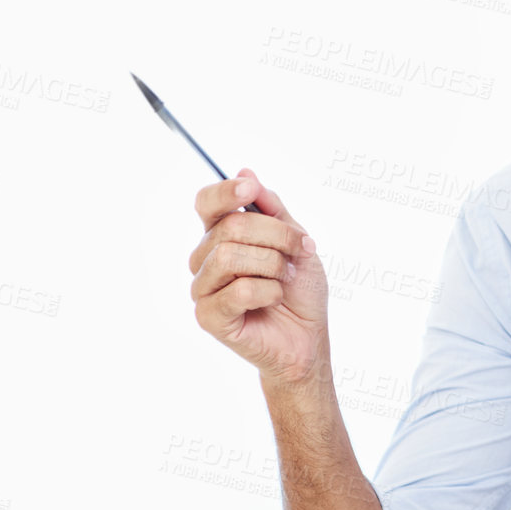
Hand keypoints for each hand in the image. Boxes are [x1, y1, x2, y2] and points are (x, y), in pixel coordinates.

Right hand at [189, 168, 328, 387]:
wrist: (307, 336)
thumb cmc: (299, 289)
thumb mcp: (296, 240)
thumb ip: (272, 209)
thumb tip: (245, 173)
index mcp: (221, 236)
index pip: (207, 203)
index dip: (225, 191)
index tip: (249, 189)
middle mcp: (205, 259)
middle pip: (230, 227)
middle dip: (277, 235)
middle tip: (300, 251)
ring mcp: (203, 288)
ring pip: (230, 256)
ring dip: (273, 265)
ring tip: (286, 279)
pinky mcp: (209, 316)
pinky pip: (239, 290)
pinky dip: (268, 292)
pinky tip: (273, 300)